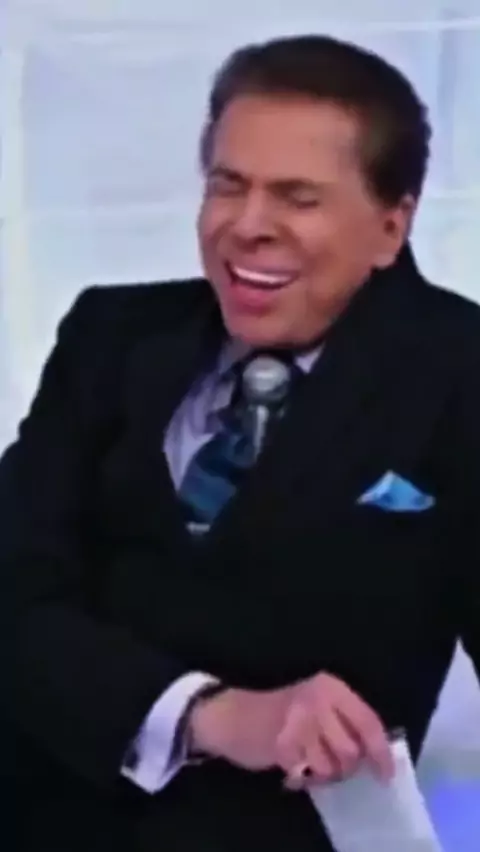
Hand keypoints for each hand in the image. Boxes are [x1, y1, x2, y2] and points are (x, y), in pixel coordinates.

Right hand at [188, 672, 393, 787]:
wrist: (234, 714)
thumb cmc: (284, 712)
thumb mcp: (320, 706)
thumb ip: (346, 722)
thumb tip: (377, 754)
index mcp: (332, 687)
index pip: (368, 722)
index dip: (380, 752)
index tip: (385, 774)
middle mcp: (317, 698)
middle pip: (351, 751)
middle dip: (344, 766)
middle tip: (328, 761)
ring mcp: (299, 721)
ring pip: (330, 766)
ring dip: (321, 773)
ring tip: (307, 760)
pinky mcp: (281, 743)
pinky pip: (306, 775)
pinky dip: (301, 777)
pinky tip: (292, 765)